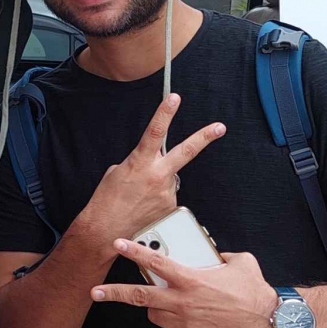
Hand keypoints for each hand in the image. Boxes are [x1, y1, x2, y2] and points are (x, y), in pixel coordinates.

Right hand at [81, 94, 225, 242]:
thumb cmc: (107, 201)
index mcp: (140, 163)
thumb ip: (138, 163)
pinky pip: (168, 196)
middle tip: (219, 127)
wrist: (107, 229)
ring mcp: (166, 193)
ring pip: (171, 178)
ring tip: (140, 197)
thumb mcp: (117, 172)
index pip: (156, 132)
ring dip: (159, 182)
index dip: (165, 113)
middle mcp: (157, 176)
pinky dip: (158, 198)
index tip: (174, 98)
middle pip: (186, 151)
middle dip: (204, 137)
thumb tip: (151, 163)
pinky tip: (145, 206)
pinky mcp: (171, 208)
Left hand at [91, 240, 282, 327]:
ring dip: (158, 311)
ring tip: (174, 306)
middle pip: (140, 298)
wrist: (273, 322)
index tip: (117, 244)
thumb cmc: (256, 291)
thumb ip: (220, 256)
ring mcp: (187, 324)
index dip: (134, 251)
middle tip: (95, 291)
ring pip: (156, 317)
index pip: (156, 263)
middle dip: (114, 293)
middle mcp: (184, 302)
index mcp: (192, 279)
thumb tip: (213, 253)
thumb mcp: (240, 263)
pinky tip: (188, 326)